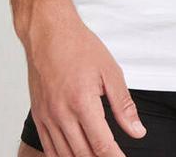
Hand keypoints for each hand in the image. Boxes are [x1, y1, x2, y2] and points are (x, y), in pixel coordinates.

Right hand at [21, 4, 146, 156]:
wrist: (48, 32)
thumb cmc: (79, 46)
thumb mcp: (109, 71)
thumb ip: (123, 105)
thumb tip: (137, 131)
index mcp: (82, 102)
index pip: (101, 144)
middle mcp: (61, 114)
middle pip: (83, 154)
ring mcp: (47, 116)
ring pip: (65, 155)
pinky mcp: (38, 115)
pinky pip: (49, 148)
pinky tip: (74, 156)